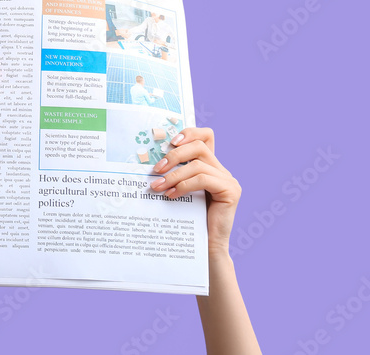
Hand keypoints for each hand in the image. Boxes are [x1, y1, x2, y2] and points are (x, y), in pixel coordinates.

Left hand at [148, 127, 240, 255]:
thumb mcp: (179, 190)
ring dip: (173, 174)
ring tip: (157, 186)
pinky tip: (171, 195)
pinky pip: (203, 179)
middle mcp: (222, 170)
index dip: (189, 133)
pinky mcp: (231, 191)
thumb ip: (173, 174)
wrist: (204, 247)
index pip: (206, 136)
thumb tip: (150, 162)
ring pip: (198, 164)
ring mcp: (229, 180)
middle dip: (174, 155)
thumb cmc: (187, 220)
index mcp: (210, 166)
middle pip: (199, 146)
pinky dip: (184, 185)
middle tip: (155, 169)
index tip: (169, 142)